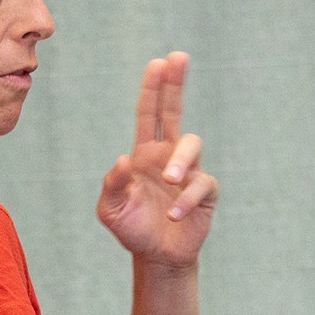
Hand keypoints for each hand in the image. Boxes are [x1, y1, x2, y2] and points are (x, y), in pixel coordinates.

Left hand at [97, 52, 217, 266]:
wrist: (157, 258)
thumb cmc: (132, 229)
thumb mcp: (110, 209)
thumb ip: (112, 185)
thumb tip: (124, 159)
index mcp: (144, 154)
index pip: (148, 115)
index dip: (153, 89)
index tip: (158, 63)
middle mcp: (168, 156)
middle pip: (175, 111)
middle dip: (176, 84)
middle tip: (179, 57)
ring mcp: (189, 172)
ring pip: (192, 145)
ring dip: (180, 159)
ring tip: (169, 180)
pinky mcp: (205, 193)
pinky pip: (201, 185)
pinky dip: (187, 199)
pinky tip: (173, 216)